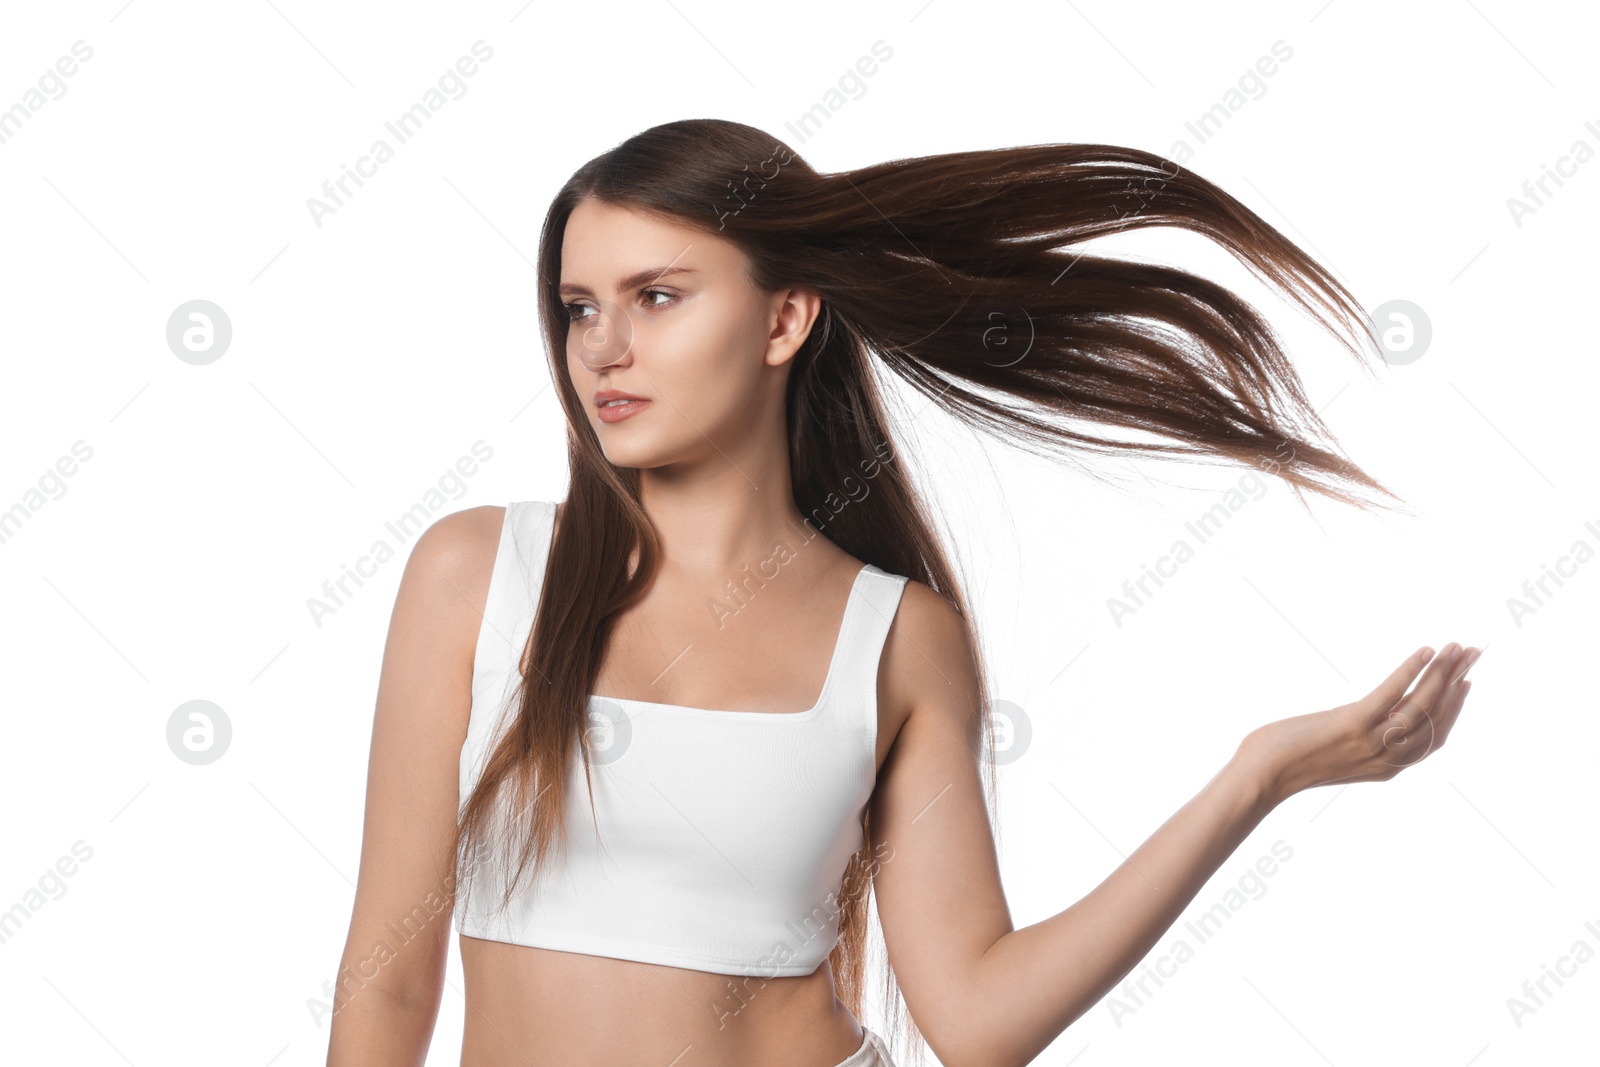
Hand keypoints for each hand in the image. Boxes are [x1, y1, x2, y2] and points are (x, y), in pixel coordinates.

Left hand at [1239, 643, 1480, 806]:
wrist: (1261, 775)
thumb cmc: (1289, 759)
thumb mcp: (1338, 749)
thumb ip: (1365, 733)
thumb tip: (1381, 707)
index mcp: (1387, 768)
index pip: (1436, 738)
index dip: (1454, 709)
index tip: (1466, 682)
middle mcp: (1387, 760)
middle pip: (1435, 717)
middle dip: (1456, 682)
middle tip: (1472, 654)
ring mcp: (1372, 743)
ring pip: (1420, 704)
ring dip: (1442, 672)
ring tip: (1455, 648)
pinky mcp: (1352, 725)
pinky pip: (1391, 693)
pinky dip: (1411, 670)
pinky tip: (1424, 651)